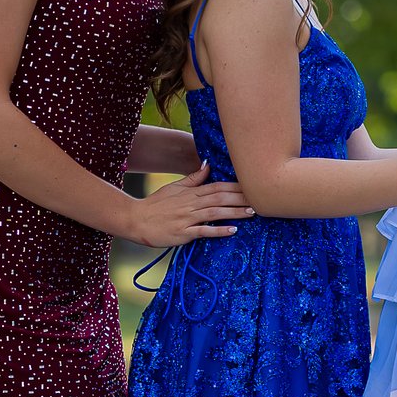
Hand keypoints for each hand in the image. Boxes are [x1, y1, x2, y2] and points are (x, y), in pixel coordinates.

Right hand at [125, 165, 252, 246]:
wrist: (135, 219)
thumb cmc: (156, 204)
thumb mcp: (174, 187)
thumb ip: (193, 178)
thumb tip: (208, 164)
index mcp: (191, 193)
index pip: (217, 187)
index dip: (235, 187)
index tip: (252, 187)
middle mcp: (191, 204)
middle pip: (220, 198)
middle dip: (241, 198)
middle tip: (261, 199)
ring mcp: (187, 218)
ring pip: (215, 213)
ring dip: (235, 212)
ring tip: (252, 213)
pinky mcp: (183, 233)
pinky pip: (203, 231)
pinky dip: (219, 230)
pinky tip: (233, 230)